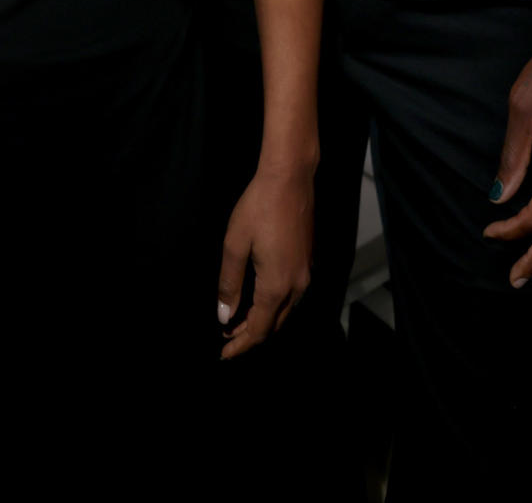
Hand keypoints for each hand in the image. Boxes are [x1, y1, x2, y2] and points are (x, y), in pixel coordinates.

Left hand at [217, 165, 314, 360]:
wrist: (290, 177)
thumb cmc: (258, 207)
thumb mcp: (235, 244)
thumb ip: (230, 283)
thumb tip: (224, 316)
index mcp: (276, 285)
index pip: (258, 329)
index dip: (240, 345)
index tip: (223, 354)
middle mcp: (296, 285)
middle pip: (275, 324)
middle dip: (251, 336)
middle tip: (228, 340)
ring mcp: (306, 272)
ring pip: (286, 311)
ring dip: (264, 321)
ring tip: (239, 322)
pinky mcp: (308, 259)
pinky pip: (292, 295)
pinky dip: (275, 306)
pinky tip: (260, 298)